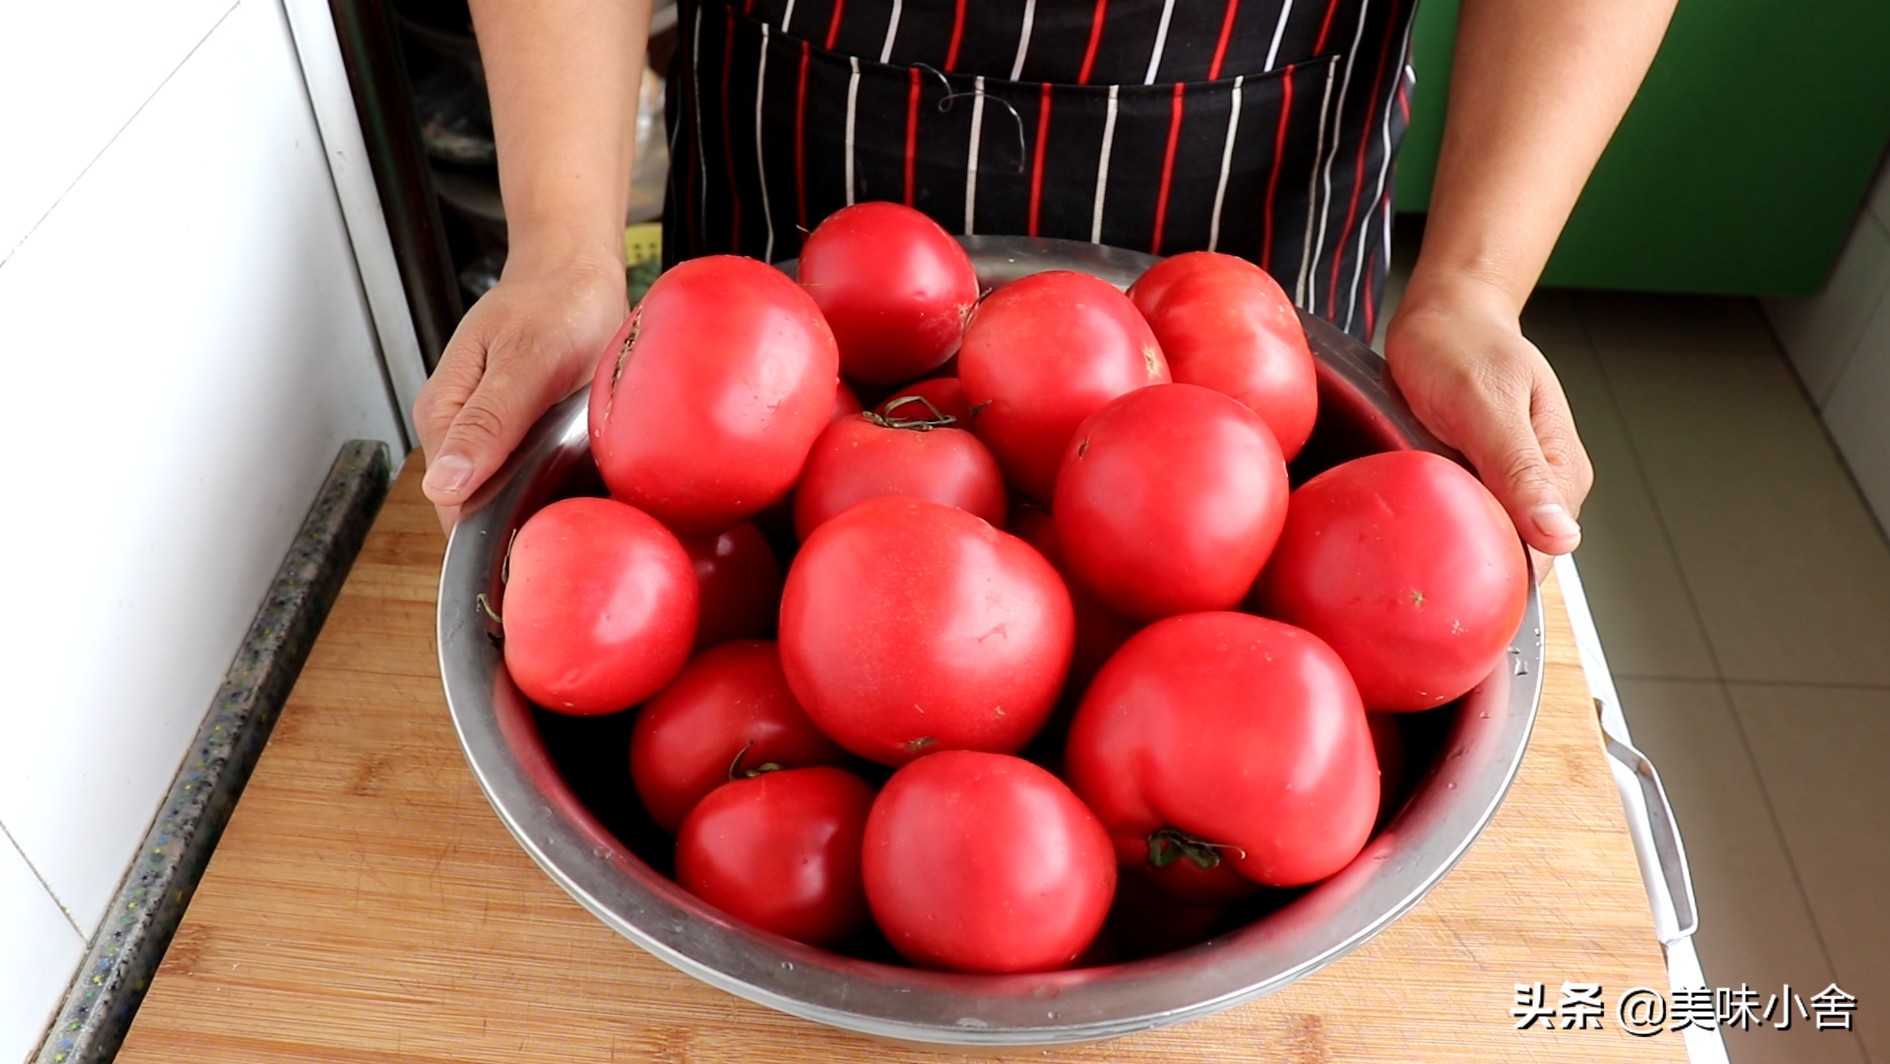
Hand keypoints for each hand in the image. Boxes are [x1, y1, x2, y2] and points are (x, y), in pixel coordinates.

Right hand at [415, 254, 628, 529]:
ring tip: (581, 491)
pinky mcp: (514, 432)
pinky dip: (554, 481)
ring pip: (504, 493)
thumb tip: (444, 485)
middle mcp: (456, 429)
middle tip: (573, 509)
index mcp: (442, 414)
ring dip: (540, 500)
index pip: (451, 504)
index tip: (540, 537)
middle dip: (521, 517)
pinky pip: (526, 475)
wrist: (575, 273)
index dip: (493, 530)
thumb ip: (487, 423)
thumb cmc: (554, 304)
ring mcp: (485, 432)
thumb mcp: (526, 360)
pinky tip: (580, 475)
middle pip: (477, 504)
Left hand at [1383, 279, 1592, 576]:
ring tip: (1418, 510)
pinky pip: (1463, 513)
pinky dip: (1438, 513)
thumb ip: (1519, 468)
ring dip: (1450, 533)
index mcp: (1561, 471)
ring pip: (1484, 535)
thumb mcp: (1484, 403)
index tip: (1451, 562)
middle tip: (1422, 529)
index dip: (1497, 567)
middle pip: (1512, 552)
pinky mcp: (1479, 477)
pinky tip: (1417, 500)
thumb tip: (1559, 537)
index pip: (1541, 555)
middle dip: (1469, 553)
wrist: (1445, 312)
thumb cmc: (1462, 345)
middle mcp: (1542, 483)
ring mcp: (1510, 482)